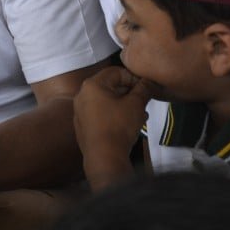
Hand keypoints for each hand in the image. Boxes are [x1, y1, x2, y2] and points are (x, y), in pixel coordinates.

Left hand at [73, 67, 153, 189]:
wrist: (104, 158)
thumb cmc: (119, 127)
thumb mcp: (136, 104)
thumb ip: (143, 88)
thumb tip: (149, 81)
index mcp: (92, 85)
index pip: (117, 72)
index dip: (134, 78)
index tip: (146, 88)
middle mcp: (82, 95)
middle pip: (110, 86)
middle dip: (130, 92)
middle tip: (144, 100)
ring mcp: (80, 111)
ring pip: (106, 101)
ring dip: (124, 104)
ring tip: (140, 114)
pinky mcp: (82, 126)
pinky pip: (100, 114)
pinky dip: (114, 115)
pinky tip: (128, 124)